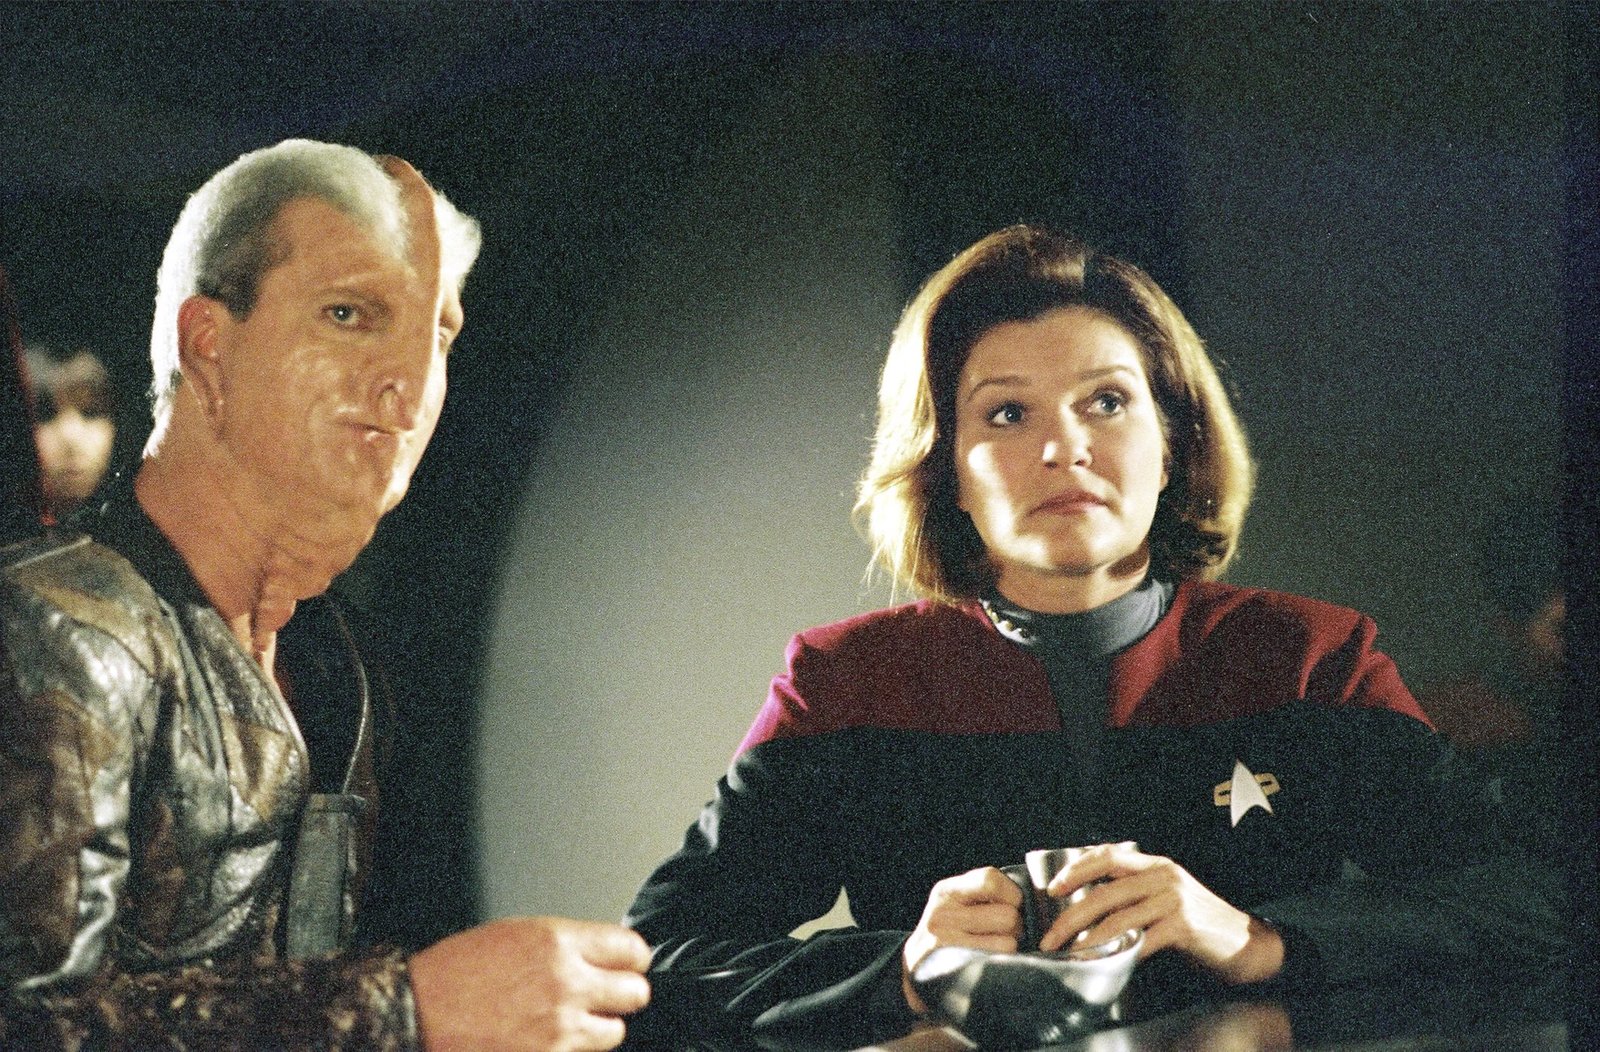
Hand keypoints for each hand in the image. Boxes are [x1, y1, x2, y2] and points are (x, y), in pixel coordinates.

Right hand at [409, 916, 651, 1050]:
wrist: (414, 1014)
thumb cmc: (453, 975)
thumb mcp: (514, 935)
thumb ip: (564, 946)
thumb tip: (600, 956)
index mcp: (557, 942)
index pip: (632, 950)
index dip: (631, 959)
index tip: (627, 965)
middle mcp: (565, 984)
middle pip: (635, 993)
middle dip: (621, 995)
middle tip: (604, 996)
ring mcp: (559, 1029)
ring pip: (615, 1031)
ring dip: (598, 1028)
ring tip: (567, 1022)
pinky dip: (572, 1051)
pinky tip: (547, 1041)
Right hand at [901, 866, 1021, 1012]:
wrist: (916, 969)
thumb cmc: (950, 930)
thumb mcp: (956, 902)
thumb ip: (983, 892)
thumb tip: (1032, 891)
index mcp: (946, 892)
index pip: (990, 879)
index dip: (1011, 893)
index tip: (1013, 904)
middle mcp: (942, 915)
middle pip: (1007, 916)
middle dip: (1015, 926)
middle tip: (1005, 932)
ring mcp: (946, 944)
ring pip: (1008, 943)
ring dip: (1010, 948)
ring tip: (996, 948)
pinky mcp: (955, 969)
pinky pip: (999, 964)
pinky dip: (1004, 964)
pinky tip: (993, 963)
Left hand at [1040, 842, 1283, 984]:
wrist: (1249, 944)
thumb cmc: (1203, 924)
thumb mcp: (1168, 896)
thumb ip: (1136, 893)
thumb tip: (1090, 902)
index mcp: (1157, 865)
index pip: (1106, 856)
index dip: (1076, 870)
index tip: (1052, 889)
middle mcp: (1164, 877)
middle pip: (1104, 892)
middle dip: (1071, 916)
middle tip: (1051, 936)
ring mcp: (1174, 900)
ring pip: (1117, 918)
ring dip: (1088, 939)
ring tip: (1070, 953)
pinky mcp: (1182, 926)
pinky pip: (1140, 940)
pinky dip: (1117, 953)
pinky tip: (1104, 962)